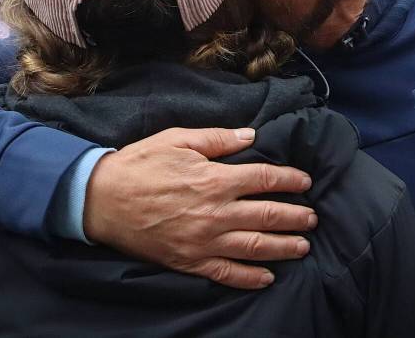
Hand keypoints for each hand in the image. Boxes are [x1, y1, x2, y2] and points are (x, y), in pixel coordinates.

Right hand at [83, 126, 316, 289]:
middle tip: (313, 218)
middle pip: (268, 216)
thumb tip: (250, 136)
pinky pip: (226, 273)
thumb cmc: (140, 164)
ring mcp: (203, 241)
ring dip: (283, 247)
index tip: (305, 183)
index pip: (265, 179)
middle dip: (296, 217)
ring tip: (303, 246)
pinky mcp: (189, 261)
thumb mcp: (178, 139)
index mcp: (214, 179)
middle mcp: (215, 212)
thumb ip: (217, 139)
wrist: (102, 199)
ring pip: (255, 247)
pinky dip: (250, 277)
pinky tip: (267, 277)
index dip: (290, 180)